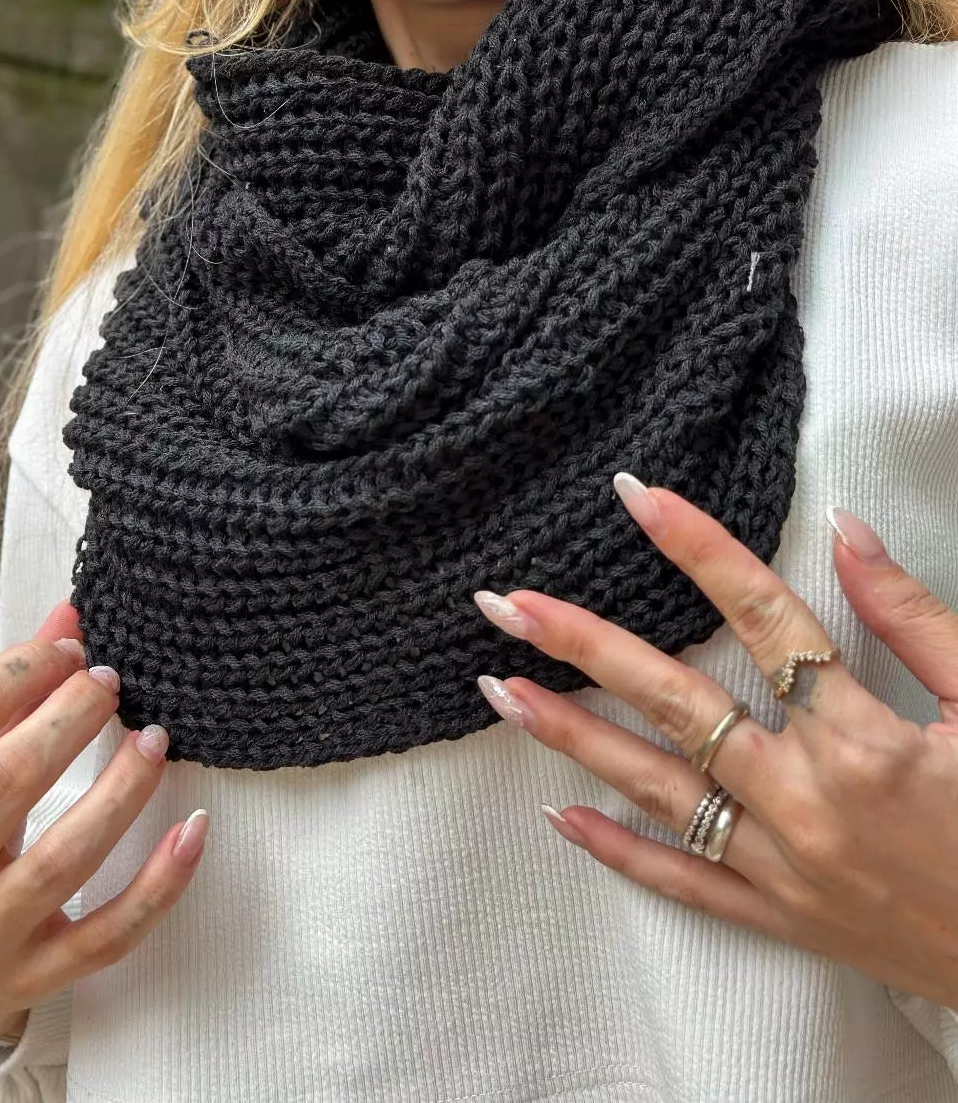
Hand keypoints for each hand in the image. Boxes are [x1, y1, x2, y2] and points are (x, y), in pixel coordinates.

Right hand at [0, 601, 207, 1042]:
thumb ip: (6, 697)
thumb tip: (71, 612)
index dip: (20, 672)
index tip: (69, 648)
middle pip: (9, 782)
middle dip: (68, 720)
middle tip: (110, 683)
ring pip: (64, 860)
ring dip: (121, 791)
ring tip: (154, 738)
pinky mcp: (32, 978)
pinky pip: (108, 935)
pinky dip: (160, 884)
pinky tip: (194, 828)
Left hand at [473, 474, 957, 1008]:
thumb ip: (914, 616)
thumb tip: (846, 527)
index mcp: (865, 740)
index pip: (765, 617)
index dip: (698, 549)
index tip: (637, 496)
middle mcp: (808, 802)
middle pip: (678, 701)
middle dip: (586, 645)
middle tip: (508, 603)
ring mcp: (786, 868)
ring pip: (659, 790)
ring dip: (574, 735)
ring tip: (502, 690)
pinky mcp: (784, 919)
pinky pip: (687, 883)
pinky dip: (620, 852)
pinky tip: (558, 817)